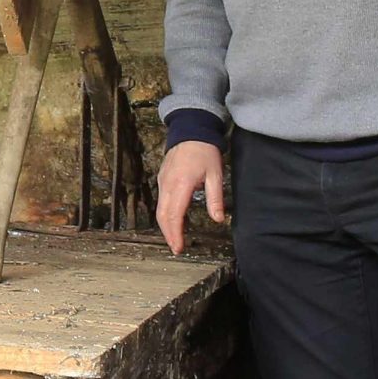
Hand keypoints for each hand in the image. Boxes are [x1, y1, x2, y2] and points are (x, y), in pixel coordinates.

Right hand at [156, 139, 225, 254]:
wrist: (190, 130)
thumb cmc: (205, 151)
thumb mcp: (215, 175)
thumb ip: (215, 198)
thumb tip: (218, 219)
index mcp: (181, 185)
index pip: (174, 215)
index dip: (175, 234)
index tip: (179, 247)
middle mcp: (167, 185)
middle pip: (162, 216)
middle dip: (168, 234)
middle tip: (177, 248)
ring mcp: (162, 181)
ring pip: (159, 209)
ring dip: (165, 226)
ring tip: (174, 238)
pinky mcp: (162, 178)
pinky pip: (160, 201)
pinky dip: (164, 214)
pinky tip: (173, 220)